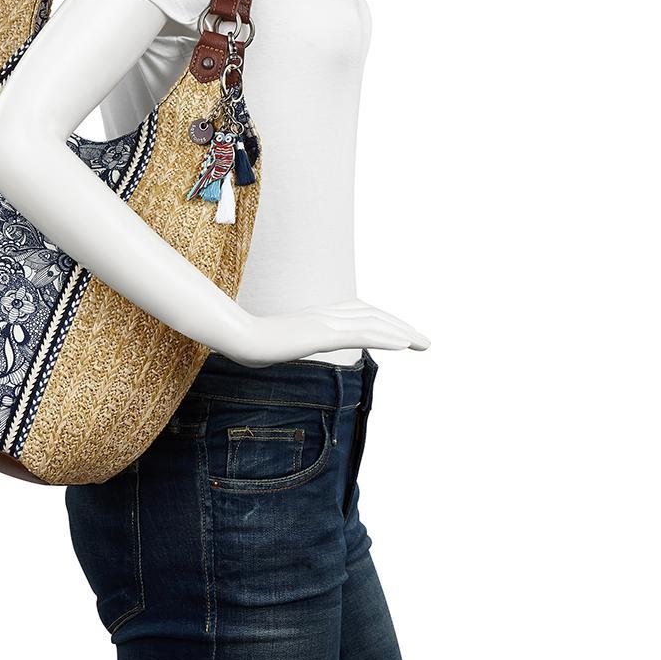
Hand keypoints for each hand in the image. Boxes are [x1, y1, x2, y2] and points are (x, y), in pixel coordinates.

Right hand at [226, 298, 429, 366]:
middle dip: (401, 327)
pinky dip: (386, 337)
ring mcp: (324, 322)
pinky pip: (361, 334)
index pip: (360, 312)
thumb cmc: (249, 342)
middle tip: (424, 342)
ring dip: (402, 333)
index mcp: (317, 316)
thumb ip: (289, 342)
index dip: (384, 320)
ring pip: (373, 323)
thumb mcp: (278, 345)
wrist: (236, 337)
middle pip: (372, 315)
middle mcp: (326, 314)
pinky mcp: (322, 333)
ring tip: (424, 345)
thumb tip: (284, 347)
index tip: (402, 334)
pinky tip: (404, 344)